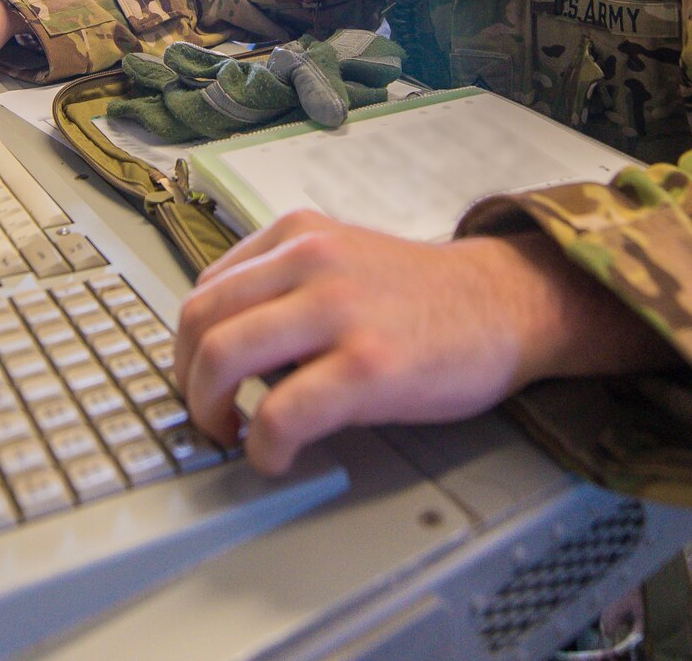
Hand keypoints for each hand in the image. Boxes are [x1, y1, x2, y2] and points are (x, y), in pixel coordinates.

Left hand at [173, 210, 671, 474]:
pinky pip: (281, 412)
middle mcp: (308, 261)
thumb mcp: (341, 261)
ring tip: (229, 434)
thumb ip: (283, 287)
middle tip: (204, 413)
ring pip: (221, 356)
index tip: (198, 377)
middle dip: (185, 378)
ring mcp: (337, 311)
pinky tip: (275, 455)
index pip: (205, 288)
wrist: (505, 304)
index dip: (188, 344)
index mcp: (296, 235)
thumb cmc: (424, 296)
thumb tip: (223, 348)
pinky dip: (262, 445)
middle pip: (198, 320)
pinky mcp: (367, 366)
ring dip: (206, 409)